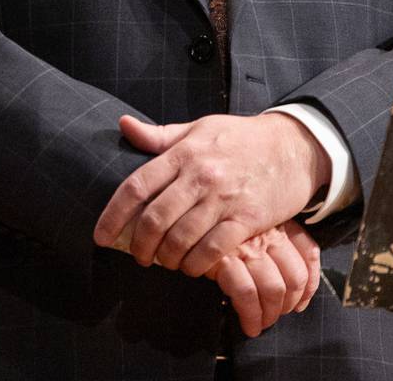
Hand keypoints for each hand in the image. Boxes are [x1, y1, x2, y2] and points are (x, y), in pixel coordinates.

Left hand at [94, 113, 327, 276]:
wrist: (292, 146)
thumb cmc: (239, 138)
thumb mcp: (198, 129)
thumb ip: (159, 135)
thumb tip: (123, 124)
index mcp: (183, 152)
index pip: (137, 186)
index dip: (113, 214)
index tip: (100, 235)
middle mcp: (200, 175)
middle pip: (155, 218)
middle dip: (139, 245)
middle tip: (137, 256)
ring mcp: (224, 198)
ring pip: (182, 239)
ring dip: (167, 258)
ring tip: (164, 262)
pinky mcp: (248, 219)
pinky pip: (214, 250)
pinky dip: (197, 264)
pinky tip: (192, 267)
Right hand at [208, 220, 320, 336]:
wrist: (167, 210)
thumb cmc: (205, 218)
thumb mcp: (241, 217)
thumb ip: (264, 233)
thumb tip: (293, 274)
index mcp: (272, 219)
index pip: (307, 249)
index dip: (311, 282)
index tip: (301, 300)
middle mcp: (264, 230)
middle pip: (295, 275)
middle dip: (288, 304)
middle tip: (275, 316)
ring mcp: (244, 244)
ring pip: (274, 288)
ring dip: (270, 314)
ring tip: (260, 324)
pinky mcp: (222, 257)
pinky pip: (246, 294)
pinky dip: (250, 315)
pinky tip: (246, 324)